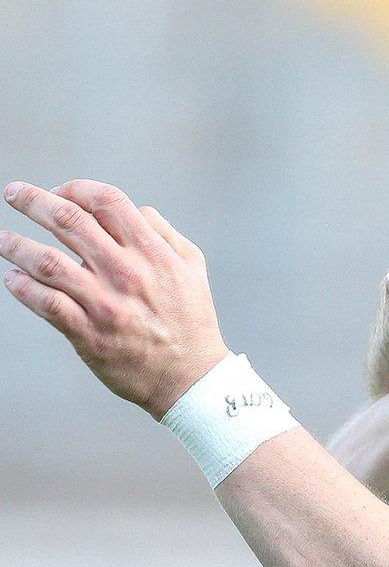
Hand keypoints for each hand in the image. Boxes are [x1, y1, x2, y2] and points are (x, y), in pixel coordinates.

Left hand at [2, 180, 229, 416]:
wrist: (190, 377)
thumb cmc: (190, 321)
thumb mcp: (193, 269)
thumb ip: (164, 234)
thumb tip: (136, 210)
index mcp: (152, 253)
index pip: (107, 202)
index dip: (76, 188)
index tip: (59, 192)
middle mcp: (126, 273)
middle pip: (69, 221)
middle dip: (33, 201)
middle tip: (14, 193)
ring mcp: (105, 303)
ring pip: (46, 261)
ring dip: (16, 244)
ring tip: (3, 239)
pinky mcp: (88, 333)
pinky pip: (45, 302)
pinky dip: (22, 286)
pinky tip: (13, 278)